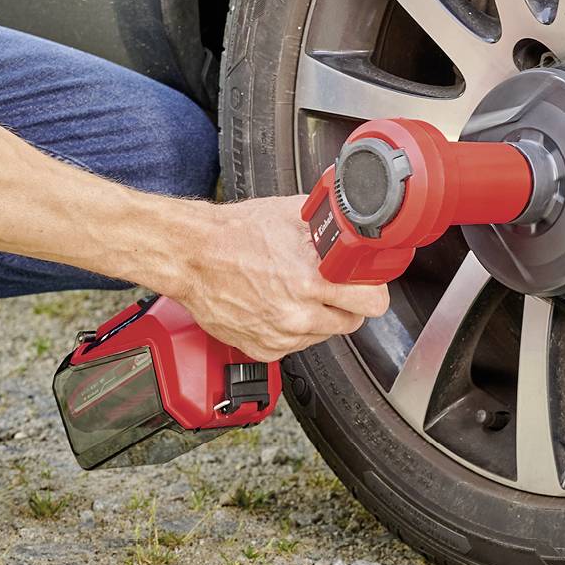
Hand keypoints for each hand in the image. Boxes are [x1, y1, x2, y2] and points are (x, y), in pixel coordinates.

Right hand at [175, 196, 390, 361]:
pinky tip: (277, 305)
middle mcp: (298, 315)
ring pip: (325, 335)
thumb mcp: (291, 215)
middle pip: (353, 322)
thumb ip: (328, 225)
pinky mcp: (263, 350)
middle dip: (346, 303)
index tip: (365, 283)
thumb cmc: (235, 233)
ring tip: (296, 291)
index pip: (372, 302)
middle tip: (331, 286)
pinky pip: (296, 346)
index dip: (372, 289)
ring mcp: (281, 336)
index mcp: (311, 280)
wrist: (192, 255)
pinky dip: (292, 329)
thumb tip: (353, 224)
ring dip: (319, 317)